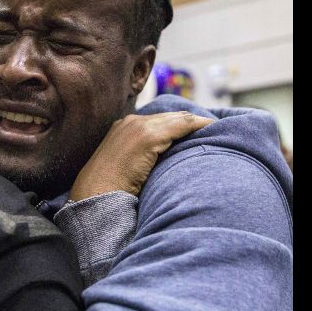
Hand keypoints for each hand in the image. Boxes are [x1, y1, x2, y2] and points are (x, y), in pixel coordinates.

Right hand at [69, 111, 213, 200]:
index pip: (158, 120)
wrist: (95, 194)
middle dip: (191, 121)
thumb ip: (141, 157)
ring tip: (216, 129)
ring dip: (197, 123)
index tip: (197, 131)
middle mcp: (130, 122)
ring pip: (177, 118)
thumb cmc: (109, 189)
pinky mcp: (147, 135)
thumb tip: (163, 161)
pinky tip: (210, 129)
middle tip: (213, 128)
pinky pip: (181, 125)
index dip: (179, 124)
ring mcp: (138, 127)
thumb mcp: (126, 167)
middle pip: (170, 116)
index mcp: (122, 127)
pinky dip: (197, 126)